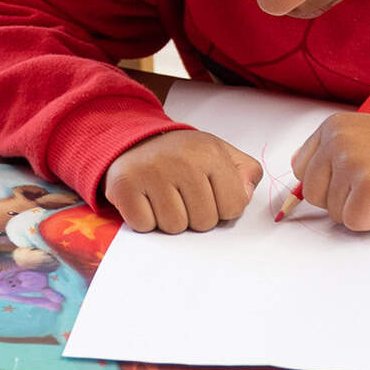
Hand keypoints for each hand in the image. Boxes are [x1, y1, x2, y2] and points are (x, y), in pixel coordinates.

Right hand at [104, 130, 262, 232]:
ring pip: (175, 227)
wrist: (133, 142)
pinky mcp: (124, 187)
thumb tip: (245, 193)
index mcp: (210, 153)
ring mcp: (151, 172)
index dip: (223, 207)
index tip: (208, 192)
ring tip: (164, 197)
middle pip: (205, 222)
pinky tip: (146, 200)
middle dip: (196, 215)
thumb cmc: (181, 156)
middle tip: (182, 195)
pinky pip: (145, 226)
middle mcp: (181, 160)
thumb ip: (245, 172)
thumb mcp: (219, 153)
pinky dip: (145, 219)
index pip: (234, 206)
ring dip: (170, 219)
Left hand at [290, 113, 369, 231]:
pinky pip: (354, 222)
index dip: (325, 182)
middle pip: (312, 193)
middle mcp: (339, 141)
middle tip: (368, 183)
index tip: (349, 177)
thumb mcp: (359, 138)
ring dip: (357, 209)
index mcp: (333, 127)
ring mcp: (353, 163)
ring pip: (333, 211)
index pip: (301, 170)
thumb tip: (296, 167)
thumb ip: (327, 151)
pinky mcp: (369, 188)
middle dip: (338, 198)